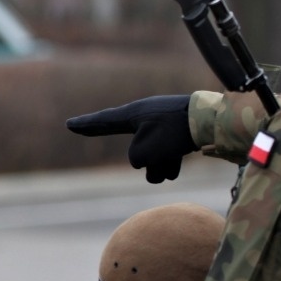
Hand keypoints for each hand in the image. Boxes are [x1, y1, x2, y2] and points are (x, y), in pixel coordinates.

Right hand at [66, 94, 196, 183]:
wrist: (211, 121)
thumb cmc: (175, 132)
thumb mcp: (148, 151)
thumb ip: (138, 160)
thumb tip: (145, 163)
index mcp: (133, 115)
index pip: (103, 122)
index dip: (86, 126)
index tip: (69, 125)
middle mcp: (144, 121)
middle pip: (137, 153)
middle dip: (150, 159)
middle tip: (149, 145)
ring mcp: (161, 130)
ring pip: (153, 161)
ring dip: (162, 165)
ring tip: (175, 155)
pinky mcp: (177, 137)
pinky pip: (168, 160)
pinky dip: (174, 163)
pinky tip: (183, 156)